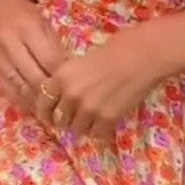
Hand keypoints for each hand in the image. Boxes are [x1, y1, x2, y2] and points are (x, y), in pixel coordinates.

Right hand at [0, 0, 68, 114]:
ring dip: (36, 102)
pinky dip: (20, 100)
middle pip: (34, 77)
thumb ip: (55, 49)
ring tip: (50, 110)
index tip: (73, 88)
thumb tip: (68, 78)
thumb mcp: (45, 25)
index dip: (63, 78)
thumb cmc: (27, 15)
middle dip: (51, 94)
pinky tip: (32, 106)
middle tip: (64, 104)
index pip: (49, 61)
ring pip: (19, 87)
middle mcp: (8, 43)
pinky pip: (5, 90)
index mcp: (27, 29)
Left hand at [33, 24, 163, 142]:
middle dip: (67, 120)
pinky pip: (96, 134)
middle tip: (77, 117)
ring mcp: (88, 108)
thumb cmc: (114, 51)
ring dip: (84, 126)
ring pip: (77, 129)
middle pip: (60, 120)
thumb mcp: (80, 63)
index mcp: (61, 77)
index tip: (50, 116)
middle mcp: (71, 94)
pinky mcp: (107, 118)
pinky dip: (100, 130)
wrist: (141, 55)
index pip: (42, 103)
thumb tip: (62, 98)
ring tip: (94, 118)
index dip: (45, 113)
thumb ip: (68, 81)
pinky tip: (106, 121)